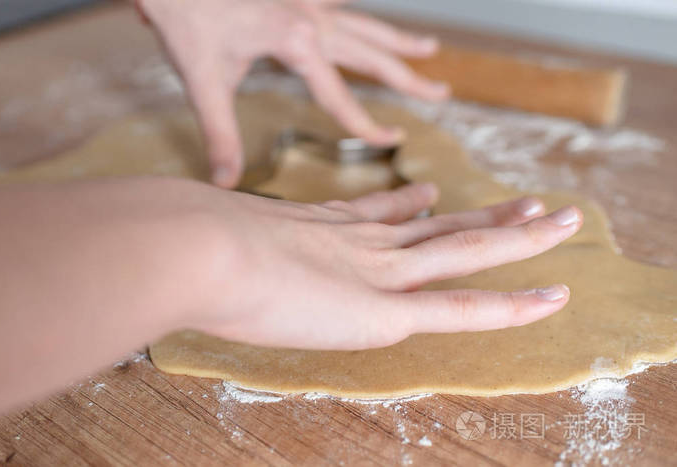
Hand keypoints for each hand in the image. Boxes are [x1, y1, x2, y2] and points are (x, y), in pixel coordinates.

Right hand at [0, 178, 579, 418]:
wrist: (185, 246)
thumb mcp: (198, 247)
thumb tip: (160, 241)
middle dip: (481, 215)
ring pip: (465, 252)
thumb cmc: (180, 248)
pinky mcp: (384, 306)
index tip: (432, 197)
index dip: (411, 208)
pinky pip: (462, 305)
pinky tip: (550, 294)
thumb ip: (201, 250)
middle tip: (523, 201)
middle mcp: (357, 245)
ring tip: (556, 217)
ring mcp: (375, 271)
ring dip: (516, 237)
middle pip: (434, 228)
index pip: (379, 220)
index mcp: (318, 233)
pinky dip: (509, 302)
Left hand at [137, 0, 448, 186]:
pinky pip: (340, 4)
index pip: (342, 98)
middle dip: (410, 77)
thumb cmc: (184, 17)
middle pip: (374, 54)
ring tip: (430, 47)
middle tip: (443, 92)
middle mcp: (311, 18)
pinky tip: (366, 16)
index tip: (393, 140)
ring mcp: (307, 1)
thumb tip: (225, 181)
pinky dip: (360, 14)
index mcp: (297, 44)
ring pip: (365, 23)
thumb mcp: (202, 80)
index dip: (368, 125)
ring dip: (398, 39)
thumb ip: (219, 133)